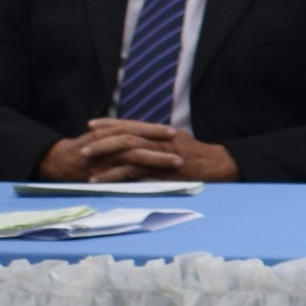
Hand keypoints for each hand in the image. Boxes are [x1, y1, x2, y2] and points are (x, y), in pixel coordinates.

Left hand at [44, 120, 237, 182]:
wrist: (222, 166)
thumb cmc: (202, 157)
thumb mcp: (180, 143)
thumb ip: (161, 142)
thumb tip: (146, 142)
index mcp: (162, 132)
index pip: (131, 124)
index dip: (110, 124)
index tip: (92, 125)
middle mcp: (160, 140)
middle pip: (125, 136)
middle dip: (102, 141)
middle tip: (83, 147)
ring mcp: (162, 156)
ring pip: (127, 153)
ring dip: (105, 159)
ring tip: (87, 166)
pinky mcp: (163, 172)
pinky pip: (135, 173)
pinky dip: (116, 176)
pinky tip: (103, 182)